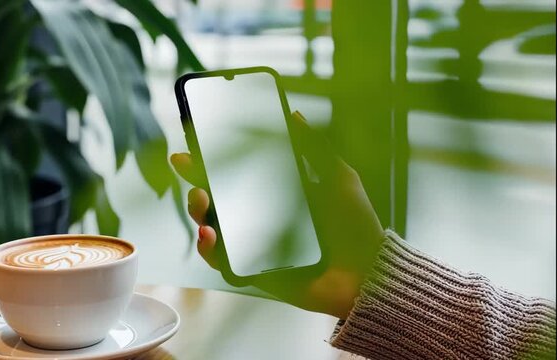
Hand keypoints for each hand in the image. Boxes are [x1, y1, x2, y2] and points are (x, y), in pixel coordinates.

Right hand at [171, 111, 383, 318]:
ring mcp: (251, 244)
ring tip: (202, 201)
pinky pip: (220, 260)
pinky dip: (208, 248)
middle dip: (196, 182)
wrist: (365, 271)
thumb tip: (295, 116)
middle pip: (214, 198)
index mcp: (273, 194)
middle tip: (191, 170)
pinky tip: (210, 235)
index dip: (210, 160)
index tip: (191, 145)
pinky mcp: (250, 270)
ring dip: (197, 211)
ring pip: (210, 226)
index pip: (235, 174)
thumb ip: (314, 148)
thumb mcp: (337, 177)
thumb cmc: (354, 224)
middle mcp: (257, 218)